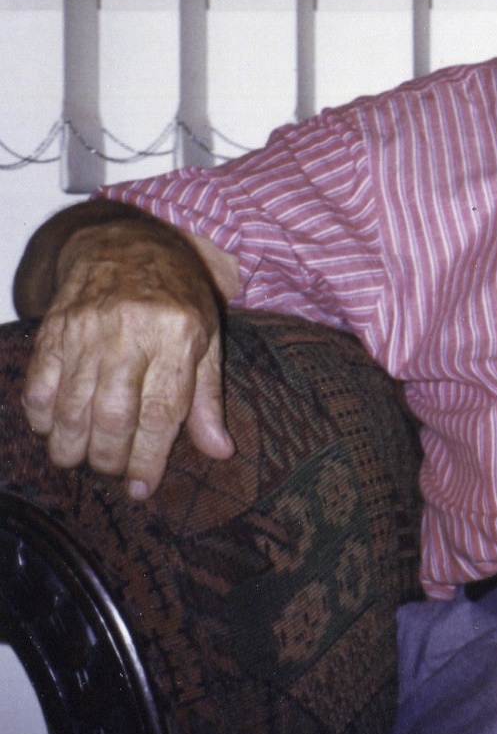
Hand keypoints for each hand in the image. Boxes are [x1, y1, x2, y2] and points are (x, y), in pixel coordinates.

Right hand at [21, 218, 233, 498]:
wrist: (127, 245)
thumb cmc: (176, 297)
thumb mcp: (207, 339)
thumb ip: (208, 399)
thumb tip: (220, 451)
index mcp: (178, 334)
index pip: (162, 411)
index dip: (149, 457)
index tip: (143, 489)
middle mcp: (131, 331)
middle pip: (114, 415)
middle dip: (110, 458)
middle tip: (113, 471)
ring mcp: (87, 329)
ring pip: (72, 407)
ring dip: (73, 447)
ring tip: (82, 460)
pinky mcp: (54, 329)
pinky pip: (40, 386)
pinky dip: (43, 419)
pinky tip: (54, 431)